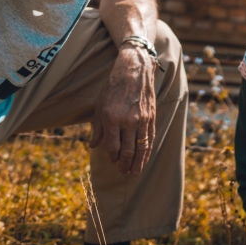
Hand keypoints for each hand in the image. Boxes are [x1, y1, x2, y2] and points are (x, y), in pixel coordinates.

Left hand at [91, 44, 156, 174]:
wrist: (134, 71)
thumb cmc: (114, 87)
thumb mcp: (99, 105)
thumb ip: (97, 128)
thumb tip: (94, 146)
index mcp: (112, 118)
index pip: (112, 145)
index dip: (112, 156)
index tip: (112, 161)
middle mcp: (128, 121)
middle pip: (128, 150)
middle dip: (125, 164)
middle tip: (123, 172)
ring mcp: (142, 120)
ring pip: (141, 147)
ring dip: (138, 162)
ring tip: (134, 172)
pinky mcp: (151, 118)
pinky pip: (150, 139)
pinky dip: (147, 151)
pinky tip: (145, 158)